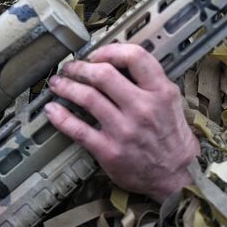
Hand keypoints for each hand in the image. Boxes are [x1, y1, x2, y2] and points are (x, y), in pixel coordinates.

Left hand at [44, 43, 198, 201]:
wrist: (174, 176)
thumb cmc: (171, 137)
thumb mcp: (171, 102)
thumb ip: (150, 82)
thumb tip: (119, 63)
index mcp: (160, 92)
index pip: (135, 57)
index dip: (110, 50)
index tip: (97, 54)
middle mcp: (143, 108)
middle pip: (103, 75)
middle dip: (80, 67)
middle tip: (71, 68)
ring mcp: (124, 130)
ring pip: (87, 98)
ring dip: (66, 87)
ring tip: (58, 84)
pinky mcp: (109, 151)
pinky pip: (78, 130)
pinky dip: (60, 117)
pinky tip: (52, 110)